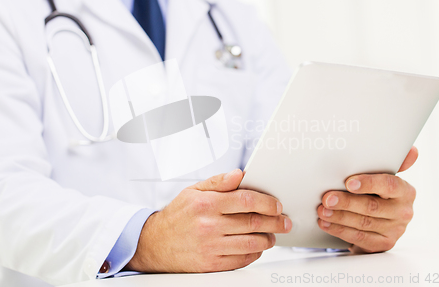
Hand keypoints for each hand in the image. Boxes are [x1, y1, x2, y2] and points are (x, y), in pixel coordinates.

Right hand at [126, 169, 291, 272]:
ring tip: (272, 235)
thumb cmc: (177, 216)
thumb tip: (239, 174)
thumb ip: (218, 182)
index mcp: (206, 203)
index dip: (267, 202)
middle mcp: (209, 225)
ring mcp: (210, 246)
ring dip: (268, 239)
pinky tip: (258, 248)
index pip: (247, 200)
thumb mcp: (193, 191)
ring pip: (251, 243)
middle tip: (283, 221)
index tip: (276, 205)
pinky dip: (255, 254)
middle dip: (275, 221)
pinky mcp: (211, 264)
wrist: (155, 243)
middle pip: (253, 222)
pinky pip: (241, 260)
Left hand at [317, 146, 418, 252]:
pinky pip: (359, 237)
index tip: (349, 182)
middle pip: (372, 206)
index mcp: (405, 191)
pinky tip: (326, 223)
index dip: (369, 183)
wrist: (380, 222)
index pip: (389, 185)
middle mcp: (403, 212)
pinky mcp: (383, 244)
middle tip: (327, 198)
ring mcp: (394, 230)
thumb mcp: (383, 177)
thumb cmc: (378, 193)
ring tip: (322, 210)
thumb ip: (390, 163)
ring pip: (363, 223)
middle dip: (346, 202)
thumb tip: (412, 151)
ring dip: (339, 217)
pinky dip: (339, 230)